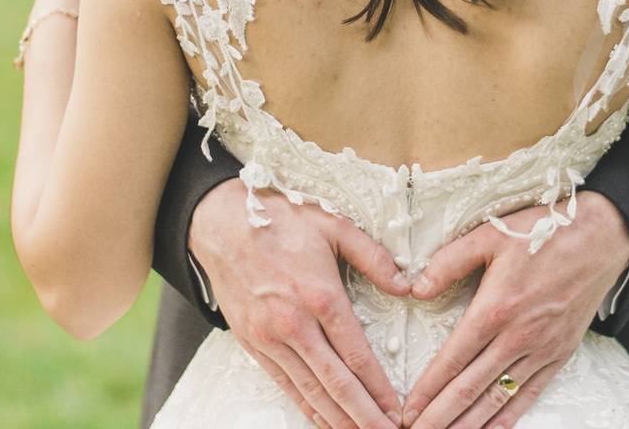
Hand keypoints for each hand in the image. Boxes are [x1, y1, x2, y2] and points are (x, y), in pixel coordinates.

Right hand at [189, 179, 410, 428]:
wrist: (220, 223)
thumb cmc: (281, 220)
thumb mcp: (335, 225)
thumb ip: (374, 257)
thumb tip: (407, 286)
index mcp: (321, 297)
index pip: (357, 356)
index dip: (380, 389)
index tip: (398, 410)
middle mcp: (294, 325)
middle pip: (336, 383)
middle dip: (364, 415)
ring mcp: (270, 338)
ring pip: (310, 391)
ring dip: (337, 419)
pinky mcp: (252, 344)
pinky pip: (284, 384)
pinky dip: (306, 407)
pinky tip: (323, 421)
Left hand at [402, 191, 628, 428]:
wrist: (601, 238)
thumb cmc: (543, 232)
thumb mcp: (489, 236)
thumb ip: (448, 262)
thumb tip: (415, 289)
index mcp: (496, 308)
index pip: (453, 360)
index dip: (427, 390)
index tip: (408, 410)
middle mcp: (518, 337)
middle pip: (470, 389)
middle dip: (440, 417)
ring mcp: (542, 349)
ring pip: (498, 398)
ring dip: (469, 424)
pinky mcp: (560, 354)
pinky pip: (530, 394)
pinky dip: (508, 418)